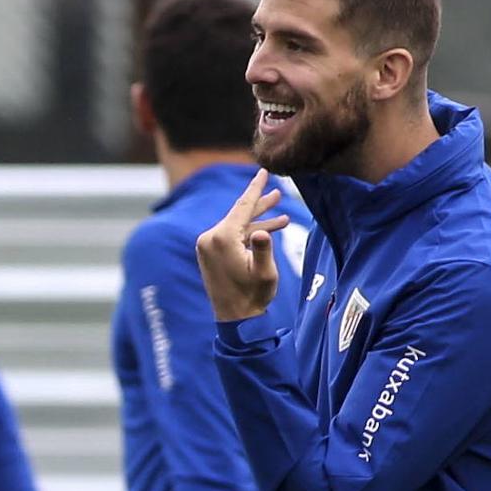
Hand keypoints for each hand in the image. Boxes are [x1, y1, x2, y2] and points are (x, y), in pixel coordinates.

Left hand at [196, 169, 291, 321]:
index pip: (242, 206)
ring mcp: (208, 245)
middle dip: (260, 204)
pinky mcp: (210, 252)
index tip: (263, 171)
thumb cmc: (252, 296)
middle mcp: (210, 238)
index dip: (256, 188)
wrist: (235, 319)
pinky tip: (268, 231)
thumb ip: (265, 249)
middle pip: (240, 214)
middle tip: (277, 191)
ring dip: (258, 221)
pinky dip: (249, 234)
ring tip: (281, 213)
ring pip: (238, 225)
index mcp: (222, 238)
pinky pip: (233, 236)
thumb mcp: (264, 273)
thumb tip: (263, 232)